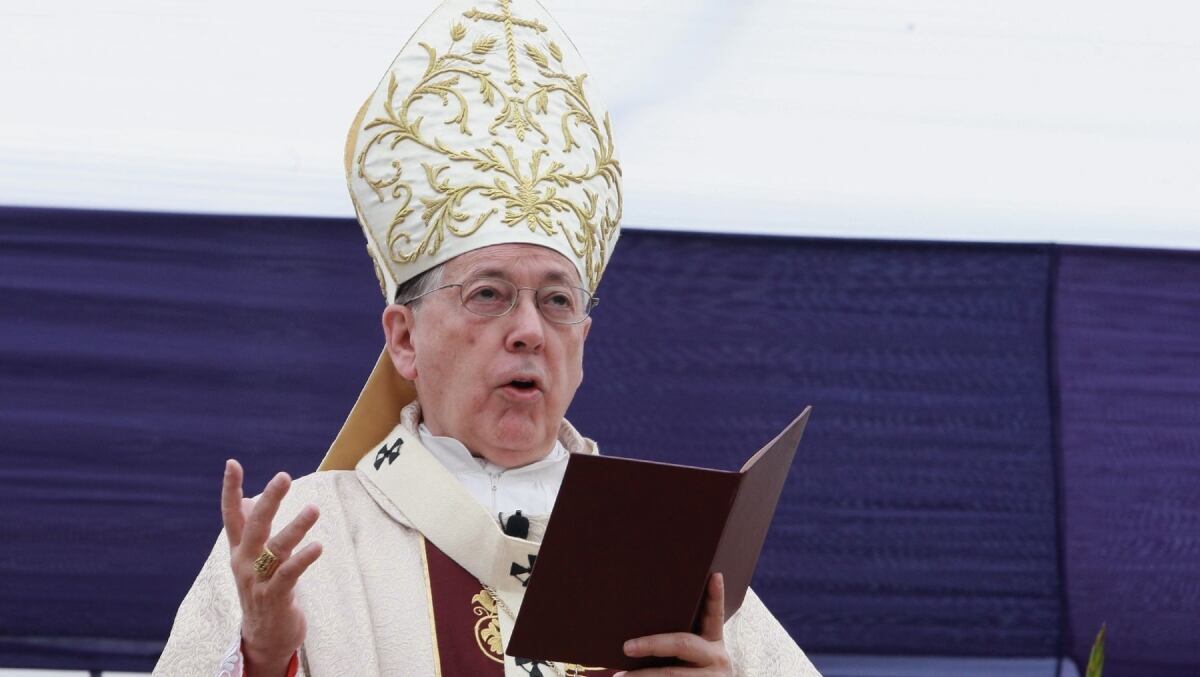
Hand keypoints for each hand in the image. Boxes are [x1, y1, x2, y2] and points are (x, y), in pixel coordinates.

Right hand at [222, 459, 322, 675]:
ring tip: (314, 509)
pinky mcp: (275, 598)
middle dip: (269, 501)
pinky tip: (317, 546)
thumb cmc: (263, 590)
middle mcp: (244, 563)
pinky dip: (302, 559)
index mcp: (239, 550)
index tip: (232, 463)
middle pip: (255, 526)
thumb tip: (249, 499)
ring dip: (295, 528)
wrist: (264, 637)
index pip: (232, 515)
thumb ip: (251, 529)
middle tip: (283, 477)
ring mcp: (257, 582)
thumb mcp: (253, 559)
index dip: (230, 489)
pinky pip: (289, 575)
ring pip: (276, 549)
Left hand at [615, 573, 732, 675]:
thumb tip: (643, 617)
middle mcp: (717, 658)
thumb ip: (681, 637)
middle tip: (627, 647)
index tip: (715, 575)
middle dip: (652, 645)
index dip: (716, 595)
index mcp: (715, 640)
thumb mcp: (695, 652)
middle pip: (682, 644)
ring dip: (642, 675)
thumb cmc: (692, 669)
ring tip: (619, 676)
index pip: (715, 613)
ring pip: (671, 674)